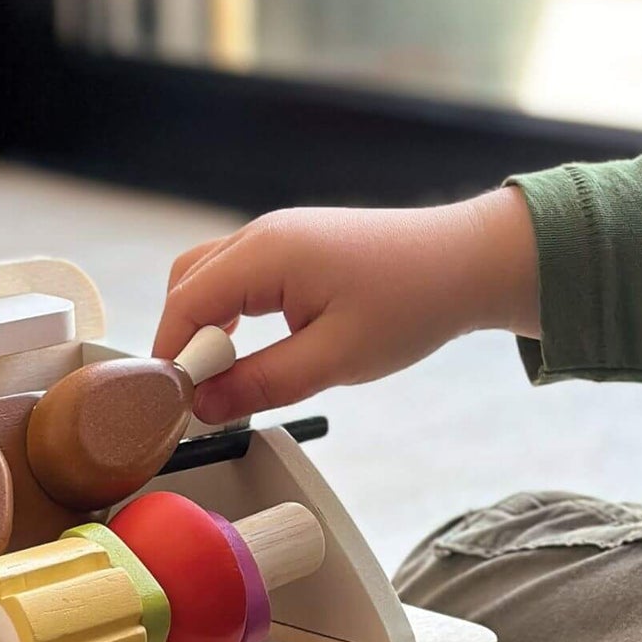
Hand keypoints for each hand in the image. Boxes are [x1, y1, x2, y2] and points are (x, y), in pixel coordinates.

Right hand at [153, 189, 539, 423]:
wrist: (469, 263)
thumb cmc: (413, 302)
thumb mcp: (334, 359)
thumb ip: (260, 383)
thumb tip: (204, 407)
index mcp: (266, 253)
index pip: (185, 303)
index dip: (171, 356)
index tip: (175, 403)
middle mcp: (262, 235)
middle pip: (186, 285)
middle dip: (183, 340)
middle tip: (202, 393)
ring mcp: (276, 236)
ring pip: (208, 279)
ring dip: (206, 327)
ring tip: (227, 376)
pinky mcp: (292, 247)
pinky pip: (237, 277)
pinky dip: (229, 314)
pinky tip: (249, 350)